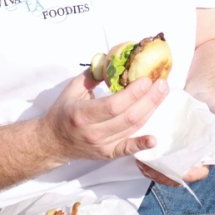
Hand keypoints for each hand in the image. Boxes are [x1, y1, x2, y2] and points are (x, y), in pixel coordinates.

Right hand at [39, 71, 168, 163]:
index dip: (134, 93)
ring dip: (150, 110)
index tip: (147, 79)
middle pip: (128, 117)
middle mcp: (93, 132)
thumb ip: (92, 75)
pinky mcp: (108, 153)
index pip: (114, 105)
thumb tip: (113, 61)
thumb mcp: (73, 89)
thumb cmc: (64, 112)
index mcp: (83, 114)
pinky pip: (127, 150)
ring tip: (161, 93)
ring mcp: (102, 145)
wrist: (53, 142)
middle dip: (149, 99)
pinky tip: (154, 139)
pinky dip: (141, 145)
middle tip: (162, 83)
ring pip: (132, 128)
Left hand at [134, 90, 214, 186]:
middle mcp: (190, 160)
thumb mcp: (214, 108)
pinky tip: (137, 156)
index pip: (199, 172)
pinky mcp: (164, 151)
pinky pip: (155, 163)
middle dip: (165, 176)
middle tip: (153, 170)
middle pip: (177, 176)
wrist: (197, 99)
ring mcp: (176, 157)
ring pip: (164, 172)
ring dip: (153, 171)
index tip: (182, 171)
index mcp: (205, 155)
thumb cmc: (208, 107)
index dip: (191, 174)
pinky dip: (146, 162)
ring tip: (142, 163)